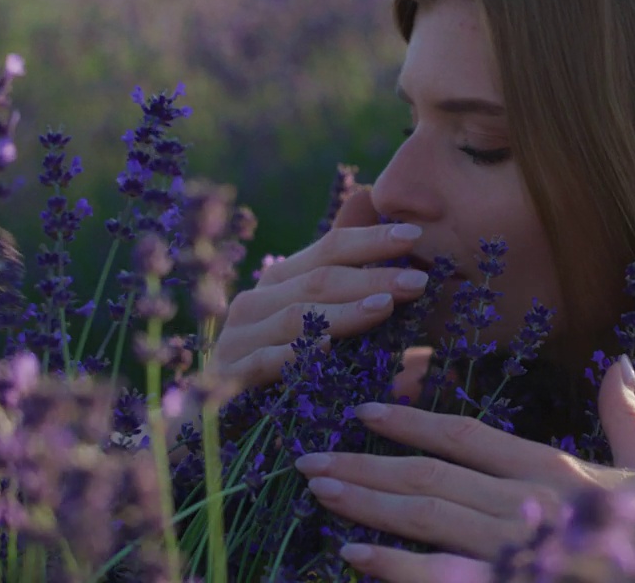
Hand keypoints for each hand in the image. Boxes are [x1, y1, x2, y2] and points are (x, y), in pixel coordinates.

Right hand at [211, 188, 431, 389]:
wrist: (216, 424)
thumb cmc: (284, 371)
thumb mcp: (319, 323)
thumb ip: (347, 282)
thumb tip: (371, 210)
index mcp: (280, 282)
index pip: (330, 249)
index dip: (371, 240)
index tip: (415, 235)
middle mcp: (257, 302)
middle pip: (319, 280)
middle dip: (371, 277)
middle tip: (418, 280)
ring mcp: (239, 339)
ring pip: (297, 317)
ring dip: (345, 311)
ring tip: (386, 306)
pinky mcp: (230, 378)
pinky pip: (266, 361)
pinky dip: (297, 352)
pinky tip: (328, 346)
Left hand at [294, 355, 634, 581]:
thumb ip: (623, 416)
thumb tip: (617, 365)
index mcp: (552, 467)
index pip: (465, 435)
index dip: (410, 419)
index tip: (364, 410)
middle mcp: (528, 501)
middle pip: (429, 476)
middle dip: (365, 465)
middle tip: (309, 457)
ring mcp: (521, 546)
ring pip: (427, 519)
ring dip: (367, 505)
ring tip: (318, 492)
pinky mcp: (517, 581)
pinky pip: (446, 576)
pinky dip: (396, 566)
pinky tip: (354, 557)